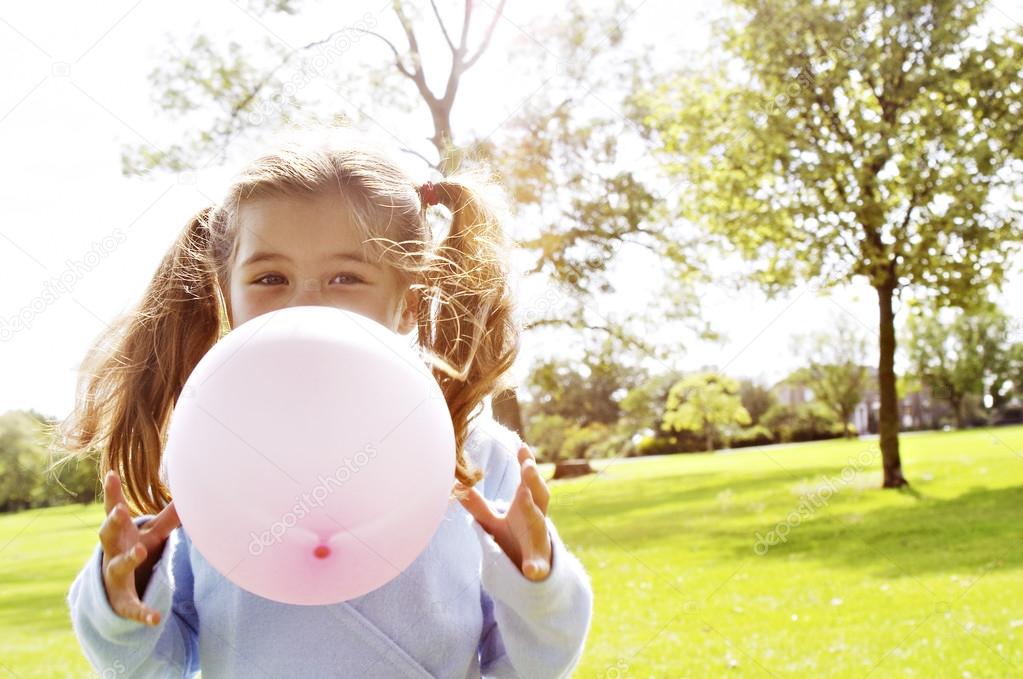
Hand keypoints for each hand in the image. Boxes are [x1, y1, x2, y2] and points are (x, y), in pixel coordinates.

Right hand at [98, 470, 179, 625]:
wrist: (115, 591)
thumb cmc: (134, 550)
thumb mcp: (152, 533)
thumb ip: (169, 516)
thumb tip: (190, 493)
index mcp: (120, 533)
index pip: (114, 510)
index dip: (112, 493)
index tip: (111, 474)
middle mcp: (112, 552)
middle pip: (107, 535)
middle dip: (112, 522)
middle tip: (120, 510)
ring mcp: (114, 576)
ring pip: (117, 567)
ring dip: (127, 558)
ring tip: (140, 550)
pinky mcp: (122, 601)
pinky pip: (131, 607)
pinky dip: (143, 613)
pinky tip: (155, 619)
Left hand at [457, 443, 552, 580]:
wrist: (530, 571)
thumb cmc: (513, 538)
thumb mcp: (492, 521)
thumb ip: (477, 505)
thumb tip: (457, 485)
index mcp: (527, 506)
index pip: (528, 481)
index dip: (527, 464)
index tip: (522, 447)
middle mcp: (537, 519)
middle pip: (540, 495)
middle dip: (534, 480)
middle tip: (527, 466)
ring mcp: (539, 541)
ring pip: (540, 524)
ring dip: (534, 512)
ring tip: (524, 498)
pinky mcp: (538, 565)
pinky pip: (537, 566)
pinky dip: (535, 567)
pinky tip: (531, 572)